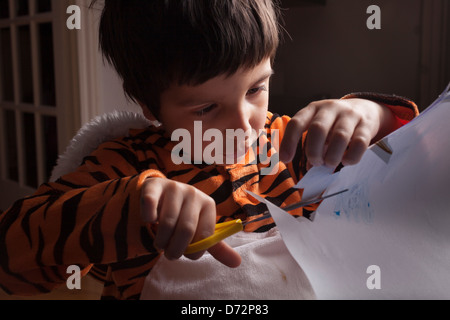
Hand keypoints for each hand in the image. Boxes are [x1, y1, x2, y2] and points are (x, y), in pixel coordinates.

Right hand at [140, 177, 240, 267]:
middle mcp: (194, 193)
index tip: (186, 254)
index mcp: (208, 204)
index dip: (193, 251)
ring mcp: (174, 188)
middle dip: (175, 249)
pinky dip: (148, 218)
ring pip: (166, 222)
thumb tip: (237, 263)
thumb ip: (215, 246)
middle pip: (186, 229)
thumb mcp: (200, 229)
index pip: (205, 235)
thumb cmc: (184, 216)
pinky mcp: (155, 186)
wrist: (162, 193)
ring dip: (160, 240)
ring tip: (160, 244)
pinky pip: (150, 204)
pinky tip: (150, 221)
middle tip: (169, 254)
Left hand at [279, 98, 395, 167]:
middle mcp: (330, 108)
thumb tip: (310, 167)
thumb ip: (311, 144)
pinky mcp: (366, 125)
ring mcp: (350, 115)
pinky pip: (359, 143)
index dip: (289, 142)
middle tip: (316, 163)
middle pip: (318, 129)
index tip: (285, 160)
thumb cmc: (333, 124)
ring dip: (332, 156)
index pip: (297, 123)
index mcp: (312, 109)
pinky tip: (346, 162)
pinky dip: (351, 157)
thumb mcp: (318, 128)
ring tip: (330, 164)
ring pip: (340, 136)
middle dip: (314, 151)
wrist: (364, 109)